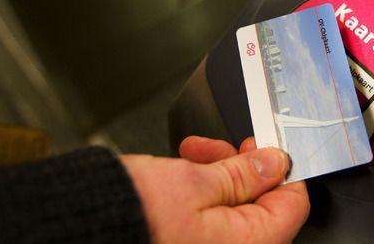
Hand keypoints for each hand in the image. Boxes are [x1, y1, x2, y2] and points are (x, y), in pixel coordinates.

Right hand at [121, 137, 309, 243]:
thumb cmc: (131, 215)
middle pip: (262, 203)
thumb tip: (275, 163)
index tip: (266, 146)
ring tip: (193, 155)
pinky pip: (211, 218)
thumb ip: (244, 172)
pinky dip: (202, 192)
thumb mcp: (195, 180)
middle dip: (242, 167)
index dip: (281, 168)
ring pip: (234, 206)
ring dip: (218, 174)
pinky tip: (183, 172)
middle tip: (224, 148)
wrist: (81, 227)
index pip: (293, 204)